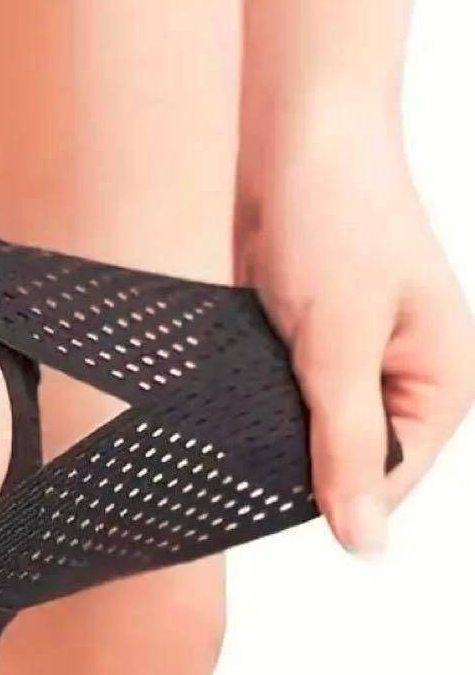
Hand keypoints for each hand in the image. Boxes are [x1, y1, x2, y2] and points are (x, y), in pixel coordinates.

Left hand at [234, 103, 474, 555]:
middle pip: (348, 461)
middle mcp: (403, 378)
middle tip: (254, 422)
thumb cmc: (338, 217)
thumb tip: (363, 540)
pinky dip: (257, 394)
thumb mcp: (342, 341)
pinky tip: (234, 379)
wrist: (294, 134)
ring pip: (308, 430)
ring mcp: (355, 361)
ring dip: (272, 422)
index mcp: (440, 382)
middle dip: (299, 453)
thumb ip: (347, 443)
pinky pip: (283, 395)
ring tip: (245, 393)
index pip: (389, 482)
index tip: (271, 480)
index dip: (332, 493)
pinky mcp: (309, 343)